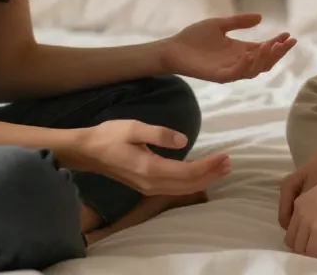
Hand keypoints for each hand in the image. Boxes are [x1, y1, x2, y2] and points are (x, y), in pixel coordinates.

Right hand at [73, 119, 230, 195]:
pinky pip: (175, 188)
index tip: (225, 155)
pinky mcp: (146, 186)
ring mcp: (148, 188)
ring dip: (204, 180)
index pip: (187, 171)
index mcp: (150, 168)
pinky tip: (200, 175)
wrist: (87, 152)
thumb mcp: (134, 128)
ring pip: (183, 189)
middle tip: (229, 162)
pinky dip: (192, 183)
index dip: (208, 165)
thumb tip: (184, 140)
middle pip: (189, 184)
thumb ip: (159, 134)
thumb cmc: (110, 136)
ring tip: (221, 169)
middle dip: (211, 174)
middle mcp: (152, 183)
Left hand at [161, 14, 296, 82]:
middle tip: (288, 42)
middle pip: (264, 62)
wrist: (173, 48)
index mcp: (240, 50)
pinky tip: (250, 54)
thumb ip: (239, 21)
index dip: (277, 43)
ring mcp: (229, 70)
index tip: (288, 34)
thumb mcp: (220, 24)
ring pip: (254, 70)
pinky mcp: (218, 76)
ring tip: (271, 46)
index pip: (264, 49)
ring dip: (264, 59)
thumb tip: (261, 17)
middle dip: (278, 53)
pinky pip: (236, 74)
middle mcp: (238, 62)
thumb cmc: (194, 37)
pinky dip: (245, 65)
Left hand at [284, 158, 316, 259]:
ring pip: (300, 249)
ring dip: (313, 255)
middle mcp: (298, 212)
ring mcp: (307, 221)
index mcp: (298, 202)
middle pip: (292, 241)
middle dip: (305, 249)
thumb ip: (316, 210)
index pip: (291, 229)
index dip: (302, 240)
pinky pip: (313, 253)